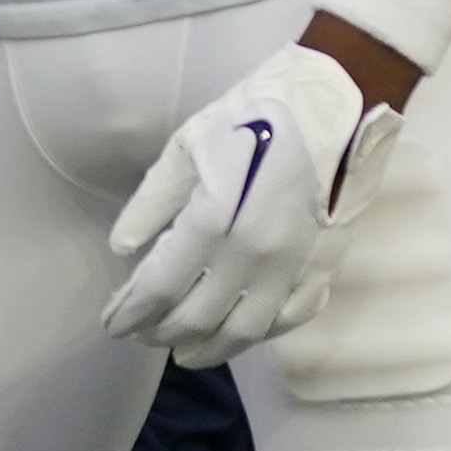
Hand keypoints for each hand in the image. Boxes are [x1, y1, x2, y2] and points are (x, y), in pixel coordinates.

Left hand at [102, 44, 401, 355]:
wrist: (338, 97)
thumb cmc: (256, 113)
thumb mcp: (188, 144)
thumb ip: (153, 201)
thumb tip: (124, 248)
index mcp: (214, 219)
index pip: (160, 288)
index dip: (131, 312)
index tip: (112, 323)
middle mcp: (253, 253)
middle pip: (196, 317)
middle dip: (160, 333)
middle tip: (142, 334)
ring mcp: (293, 263)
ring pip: (245, 329)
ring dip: (208, 349)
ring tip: (185, 352)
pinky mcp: (323, 263)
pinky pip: (290, 316)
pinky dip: (260, 332)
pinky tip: (240, 331)